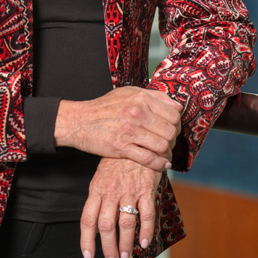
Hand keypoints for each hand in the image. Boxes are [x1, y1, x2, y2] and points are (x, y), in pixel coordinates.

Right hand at [54, 86, 181, 171]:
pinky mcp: (121, 147)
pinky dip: (159, 164)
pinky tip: (161, 164)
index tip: (172, 130)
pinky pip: (149, 159)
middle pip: (170, 131)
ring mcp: (129, 130)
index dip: (177, 125)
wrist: (80, 120)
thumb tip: (176, 106)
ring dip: (166, 153)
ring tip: (164, 154)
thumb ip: (153, 96)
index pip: (173, 114)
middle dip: (173, 140)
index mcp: (141, 98)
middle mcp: (137, 113)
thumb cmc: (105, 106)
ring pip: (162, 146)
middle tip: (168, 143)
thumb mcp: (128, 92)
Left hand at [80, 158, 161, 257]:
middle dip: (108, 247)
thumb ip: (99, 197)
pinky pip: (146, 214)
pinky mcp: (146, 188)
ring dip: (125, 243)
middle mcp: (111, 191)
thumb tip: (96, 223)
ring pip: (125, 223)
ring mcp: (129, 190)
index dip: (87, 240)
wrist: (136, 138)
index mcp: (97, 188)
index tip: (88, 256)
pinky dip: (145, 231)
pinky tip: (144, 242)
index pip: (87, 219)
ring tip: (125, 256)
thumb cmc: (118, 160)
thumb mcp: (102, 175)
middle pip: (106, 226)